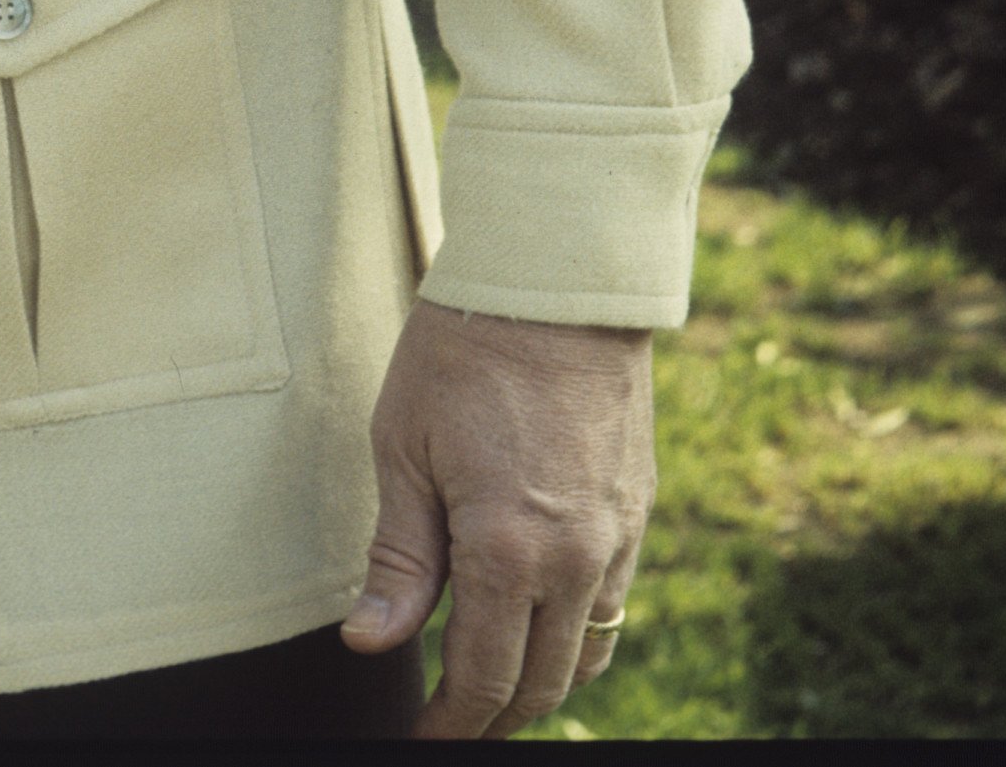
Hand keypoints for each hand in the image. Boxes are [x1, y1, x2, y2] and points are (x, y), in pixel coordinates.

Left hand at [337, 300, 654, 738]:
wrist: (554, 284)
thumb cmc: (462, 352)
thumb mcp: (403, 446)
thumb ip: (398, 558)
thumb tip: (369, 644)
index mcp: (506, 549)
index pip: (483, 678)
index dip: (450, 722)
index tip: (420, 737)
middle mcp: (574, 560)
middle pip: (540, 684)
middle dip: (492, 717)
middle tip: (447, 723)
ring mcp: (615, 540)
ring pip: (586, 656)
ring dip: (540, 685)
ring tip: (490, 689)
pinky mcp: (636, 515)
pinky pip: (612, 607)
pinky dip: (577, 637)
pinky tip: (538, 626)